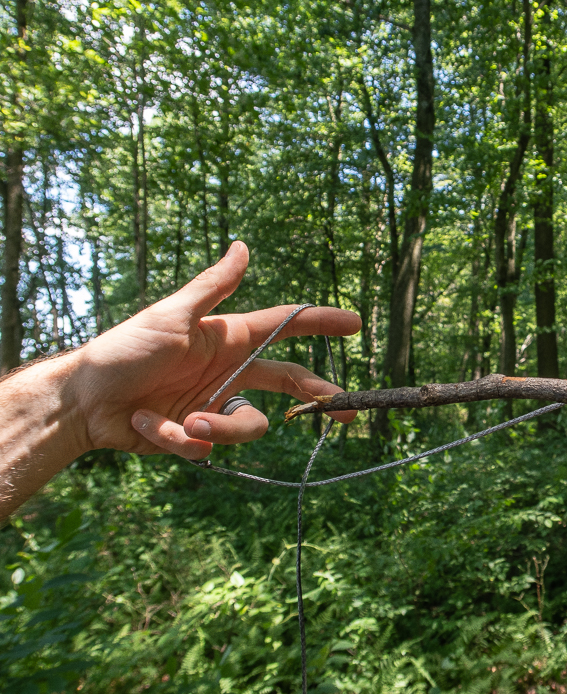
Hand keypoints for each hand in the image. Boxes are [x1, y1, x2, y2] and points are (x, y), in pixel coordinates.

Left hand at [73, 241, 360, 459]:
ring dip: (217, 427)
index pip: (285, 329)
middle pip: (288, 383)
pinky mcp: (196, 437)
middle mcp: (229, 373)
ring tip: (184, 423)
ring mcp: (215, 406)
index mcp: (228, 340)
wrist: (84, 401)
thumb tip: (243, 246)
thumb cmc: (123, 350)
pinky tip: (147, 424)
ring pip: (248, 426)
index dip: (321, 324)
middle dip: (317, 397)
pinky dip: (176, 438)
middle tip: (343, 412)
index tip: (355, 322)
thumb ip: (213, 286)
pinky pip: (207, 448)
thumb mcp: (170, 315)